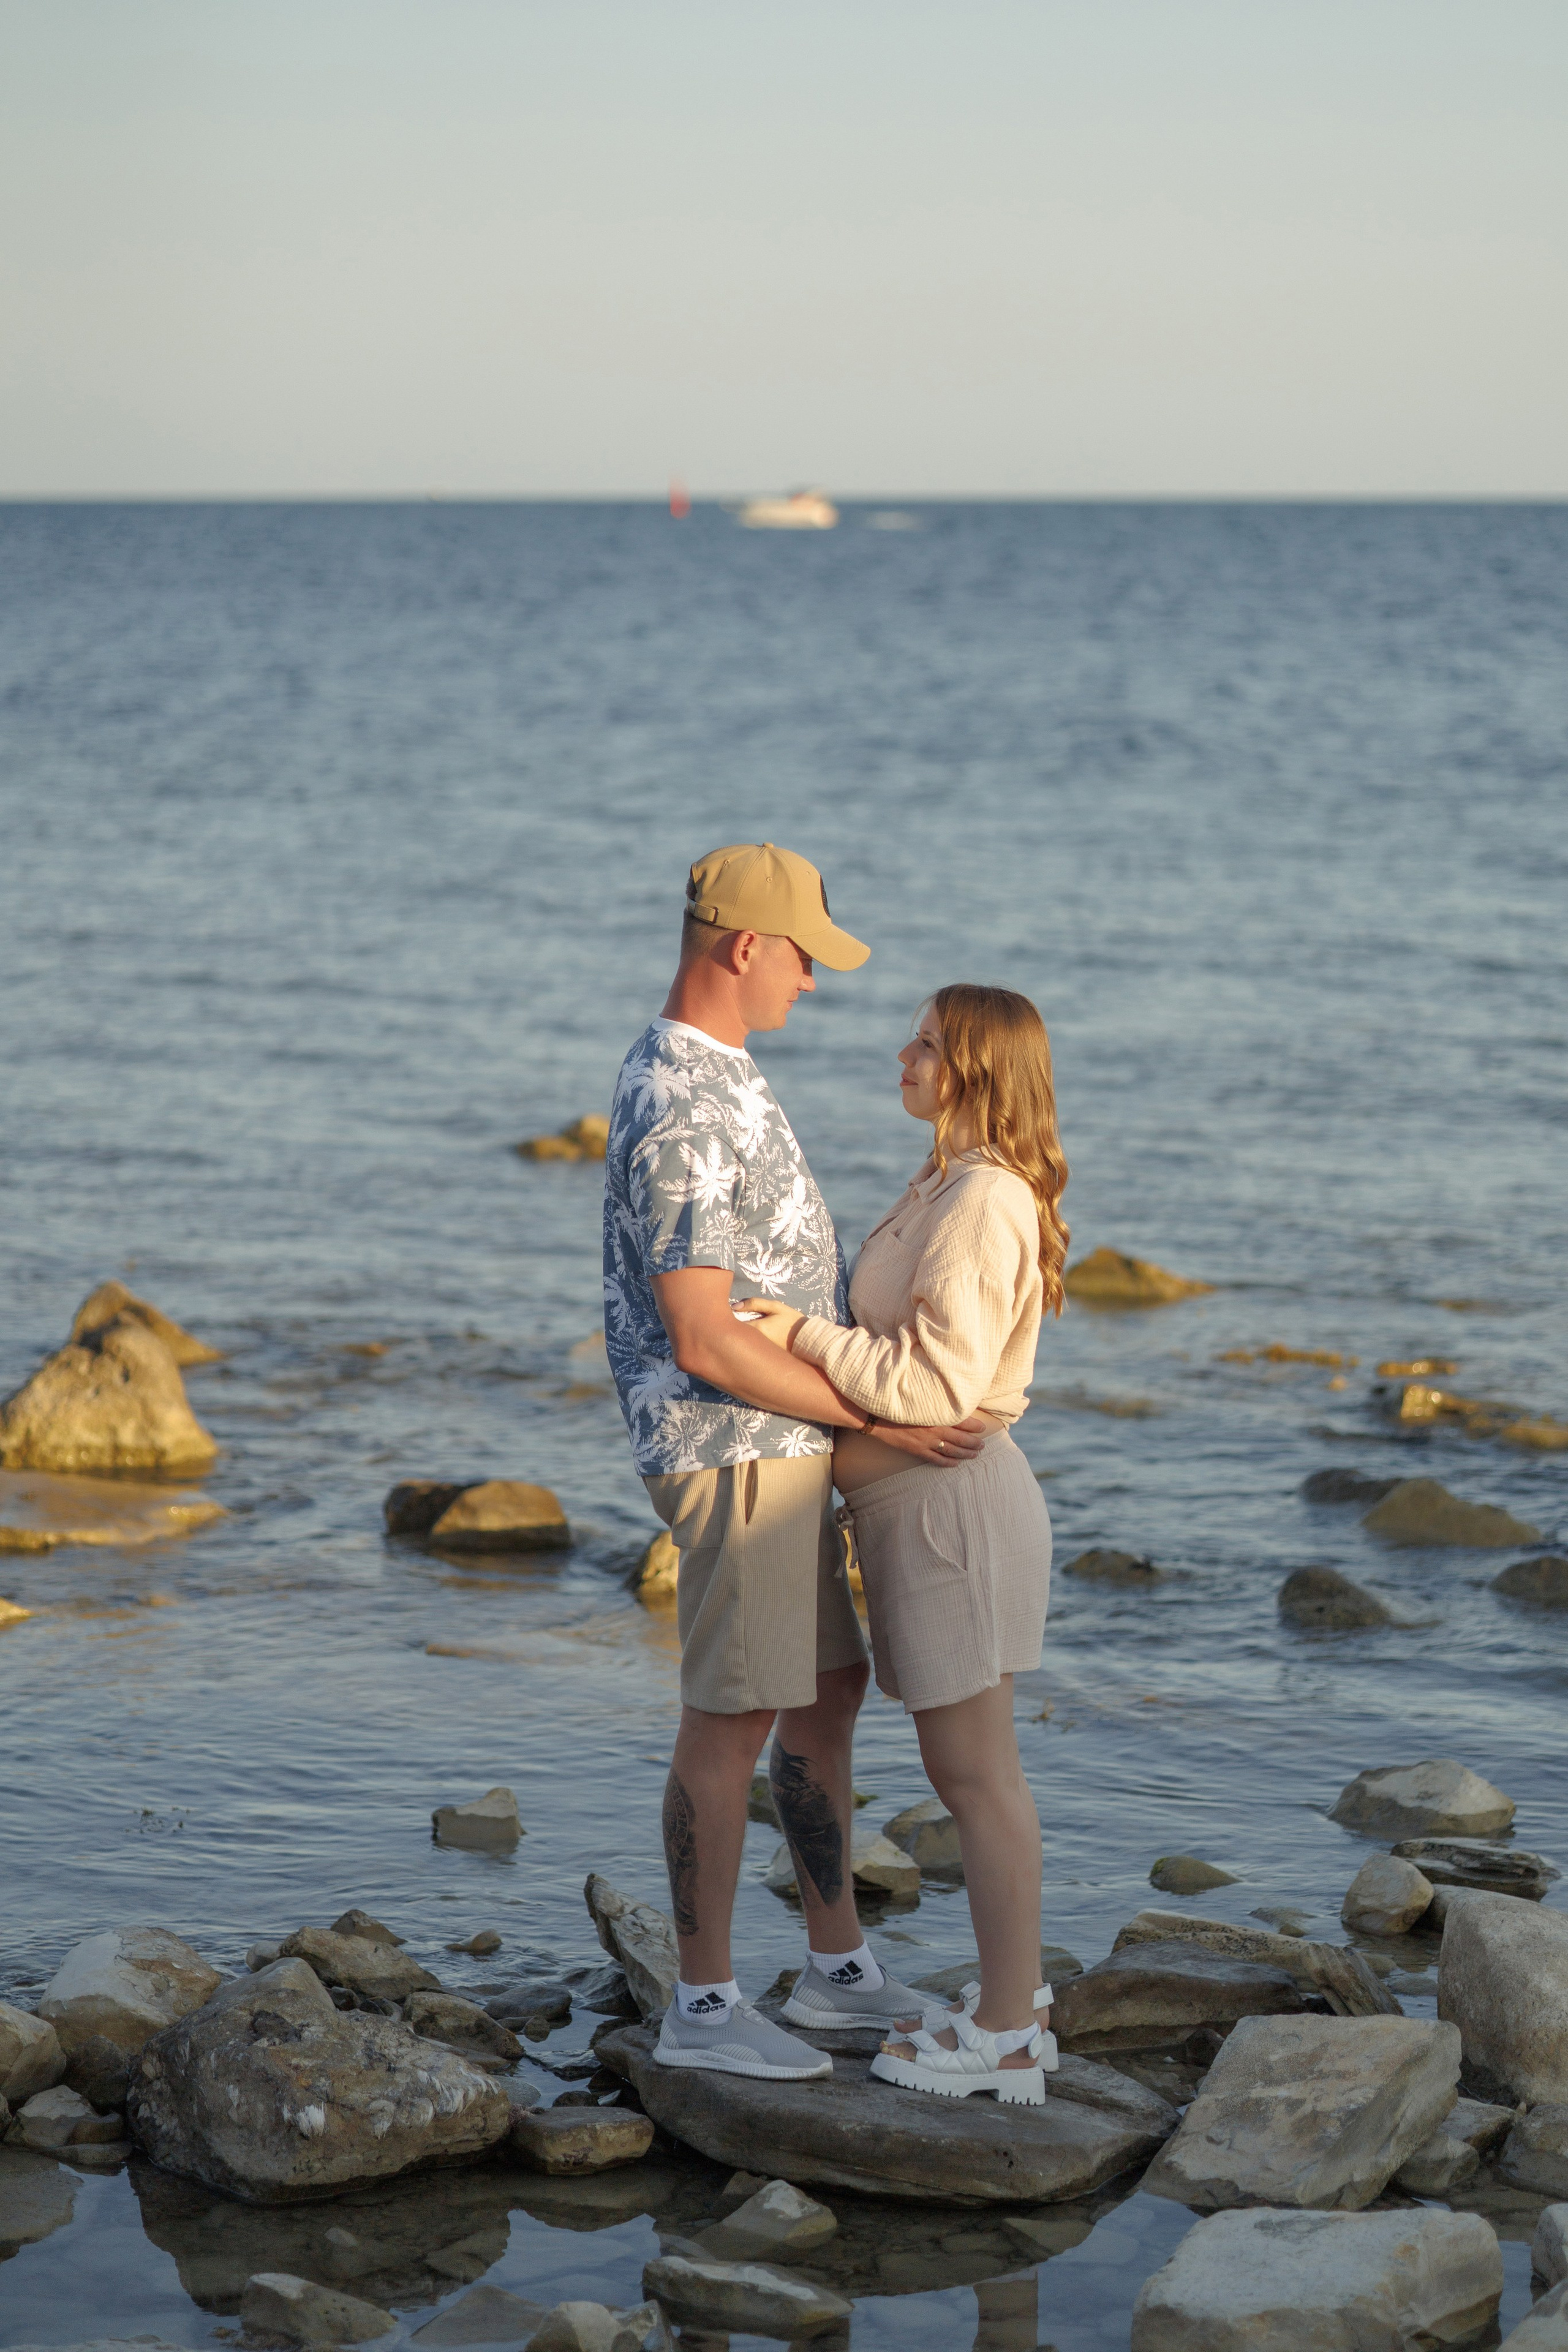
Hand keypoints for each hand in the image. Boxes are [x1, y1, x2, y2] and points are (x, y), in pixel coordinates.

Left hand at [735, 1297, 803, 1351]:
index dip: (728, 1318)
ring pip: (741, 1342)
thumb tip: (734, 1306)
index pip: (732, 1324)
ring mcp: (758, 1350)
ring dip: (739, 1335)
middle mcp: (755, 1342)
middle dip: (732, 1328)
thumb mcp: (775, 1307)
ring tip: (745, 1328)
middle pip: (734, 1335)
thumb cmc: (791, 1321)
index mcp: (757, 1328)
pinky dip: (747, 1343)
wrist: (807, 1339)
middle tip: (736, 1320)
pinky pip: (748, 1348)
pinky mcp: (762, 1355)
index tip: (730, 1313)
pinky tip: (753, 1339)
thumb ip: (754, 1303)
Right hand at [868, 1414, 988, 1466]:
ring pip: (952, 1451)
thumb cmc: (899, 1405)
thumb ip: (935, 1403)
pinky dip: (948, 1462)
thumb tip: (950, 1404)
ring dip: (965, 1453)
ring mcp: (926, 1443)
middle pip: (960, 1439)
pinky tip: (956, 1463)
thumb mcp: (919, 1401)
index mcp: (936, 1415)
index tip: (983, 1427)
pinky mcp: (918, 1451)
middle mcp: (934, 1430)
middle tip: (982, 1445)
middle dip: (974, 1443)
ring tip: (975, 1454)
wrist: (879, 1418)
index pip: (962, 1421)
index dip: (974, 1426)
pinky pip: (937, 1459)